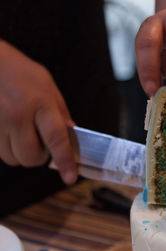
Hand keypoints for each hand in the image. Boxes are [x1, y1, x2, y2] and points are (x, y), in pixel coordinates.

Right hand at [0, 40, 76, 183]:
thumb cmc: (18, 71)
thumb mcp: (47, 86)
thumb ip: (60, 113)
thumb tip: (73, 137)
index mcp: (41, 102)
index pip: (56, 139)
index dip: (65, 161)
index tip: (70, 177)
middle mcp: (18, 114)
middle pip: (31, 157)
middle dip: (39, 157)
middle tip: (40, 142)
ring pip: (13, 158)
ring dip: (21, 153)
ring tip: (22, 133)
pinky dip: (7, 148)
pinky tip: (8, 130)